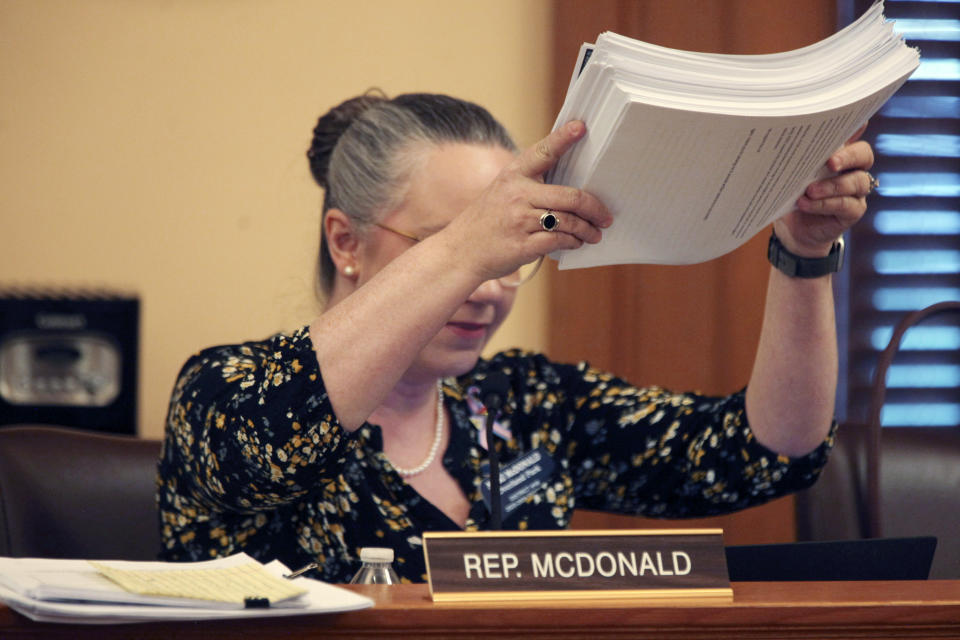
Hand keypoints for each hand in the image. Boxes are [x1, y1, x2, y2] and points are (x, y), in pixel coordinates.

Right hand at [442, 121, 612, 282]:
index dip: (563, 138)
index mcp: (513, 174)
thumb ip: (531, 185)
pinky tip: (576, 242)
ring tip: (594, 234)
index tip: (581, 127)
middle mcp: (517, 194)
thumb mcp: (503, 191)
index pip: (543, 152)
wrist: (461, 250)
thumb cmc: (488, 220)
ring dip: (587, 230)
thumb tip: (571, 190)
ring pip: (569, 221)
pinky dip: (573, 242)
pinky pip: (559, 240)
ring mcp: (520, 220)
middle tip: (606, 216)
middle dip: (594, 208)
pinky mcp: (523, 245)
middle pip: (570, 196)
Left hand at [775, 125, 874, 256]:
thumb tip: (786, 141)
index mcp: (840, 152)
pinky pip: (846, 205)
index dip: (857, 126)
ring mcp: (856, 190)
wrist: (792, 227)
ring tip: (809, 190)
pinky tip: (805, 203)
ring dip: (832, 186)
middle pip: (864, 155)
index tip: (854, 122)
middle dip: (848, 156)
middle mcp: (853, 168)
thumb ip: (797, 157)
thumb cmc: (792, 192)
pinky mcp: (853, 211)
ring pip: (857, 182)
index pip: (855, 133)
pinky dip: (824, 204)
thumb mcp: (792, 172)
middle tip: (830, 162)